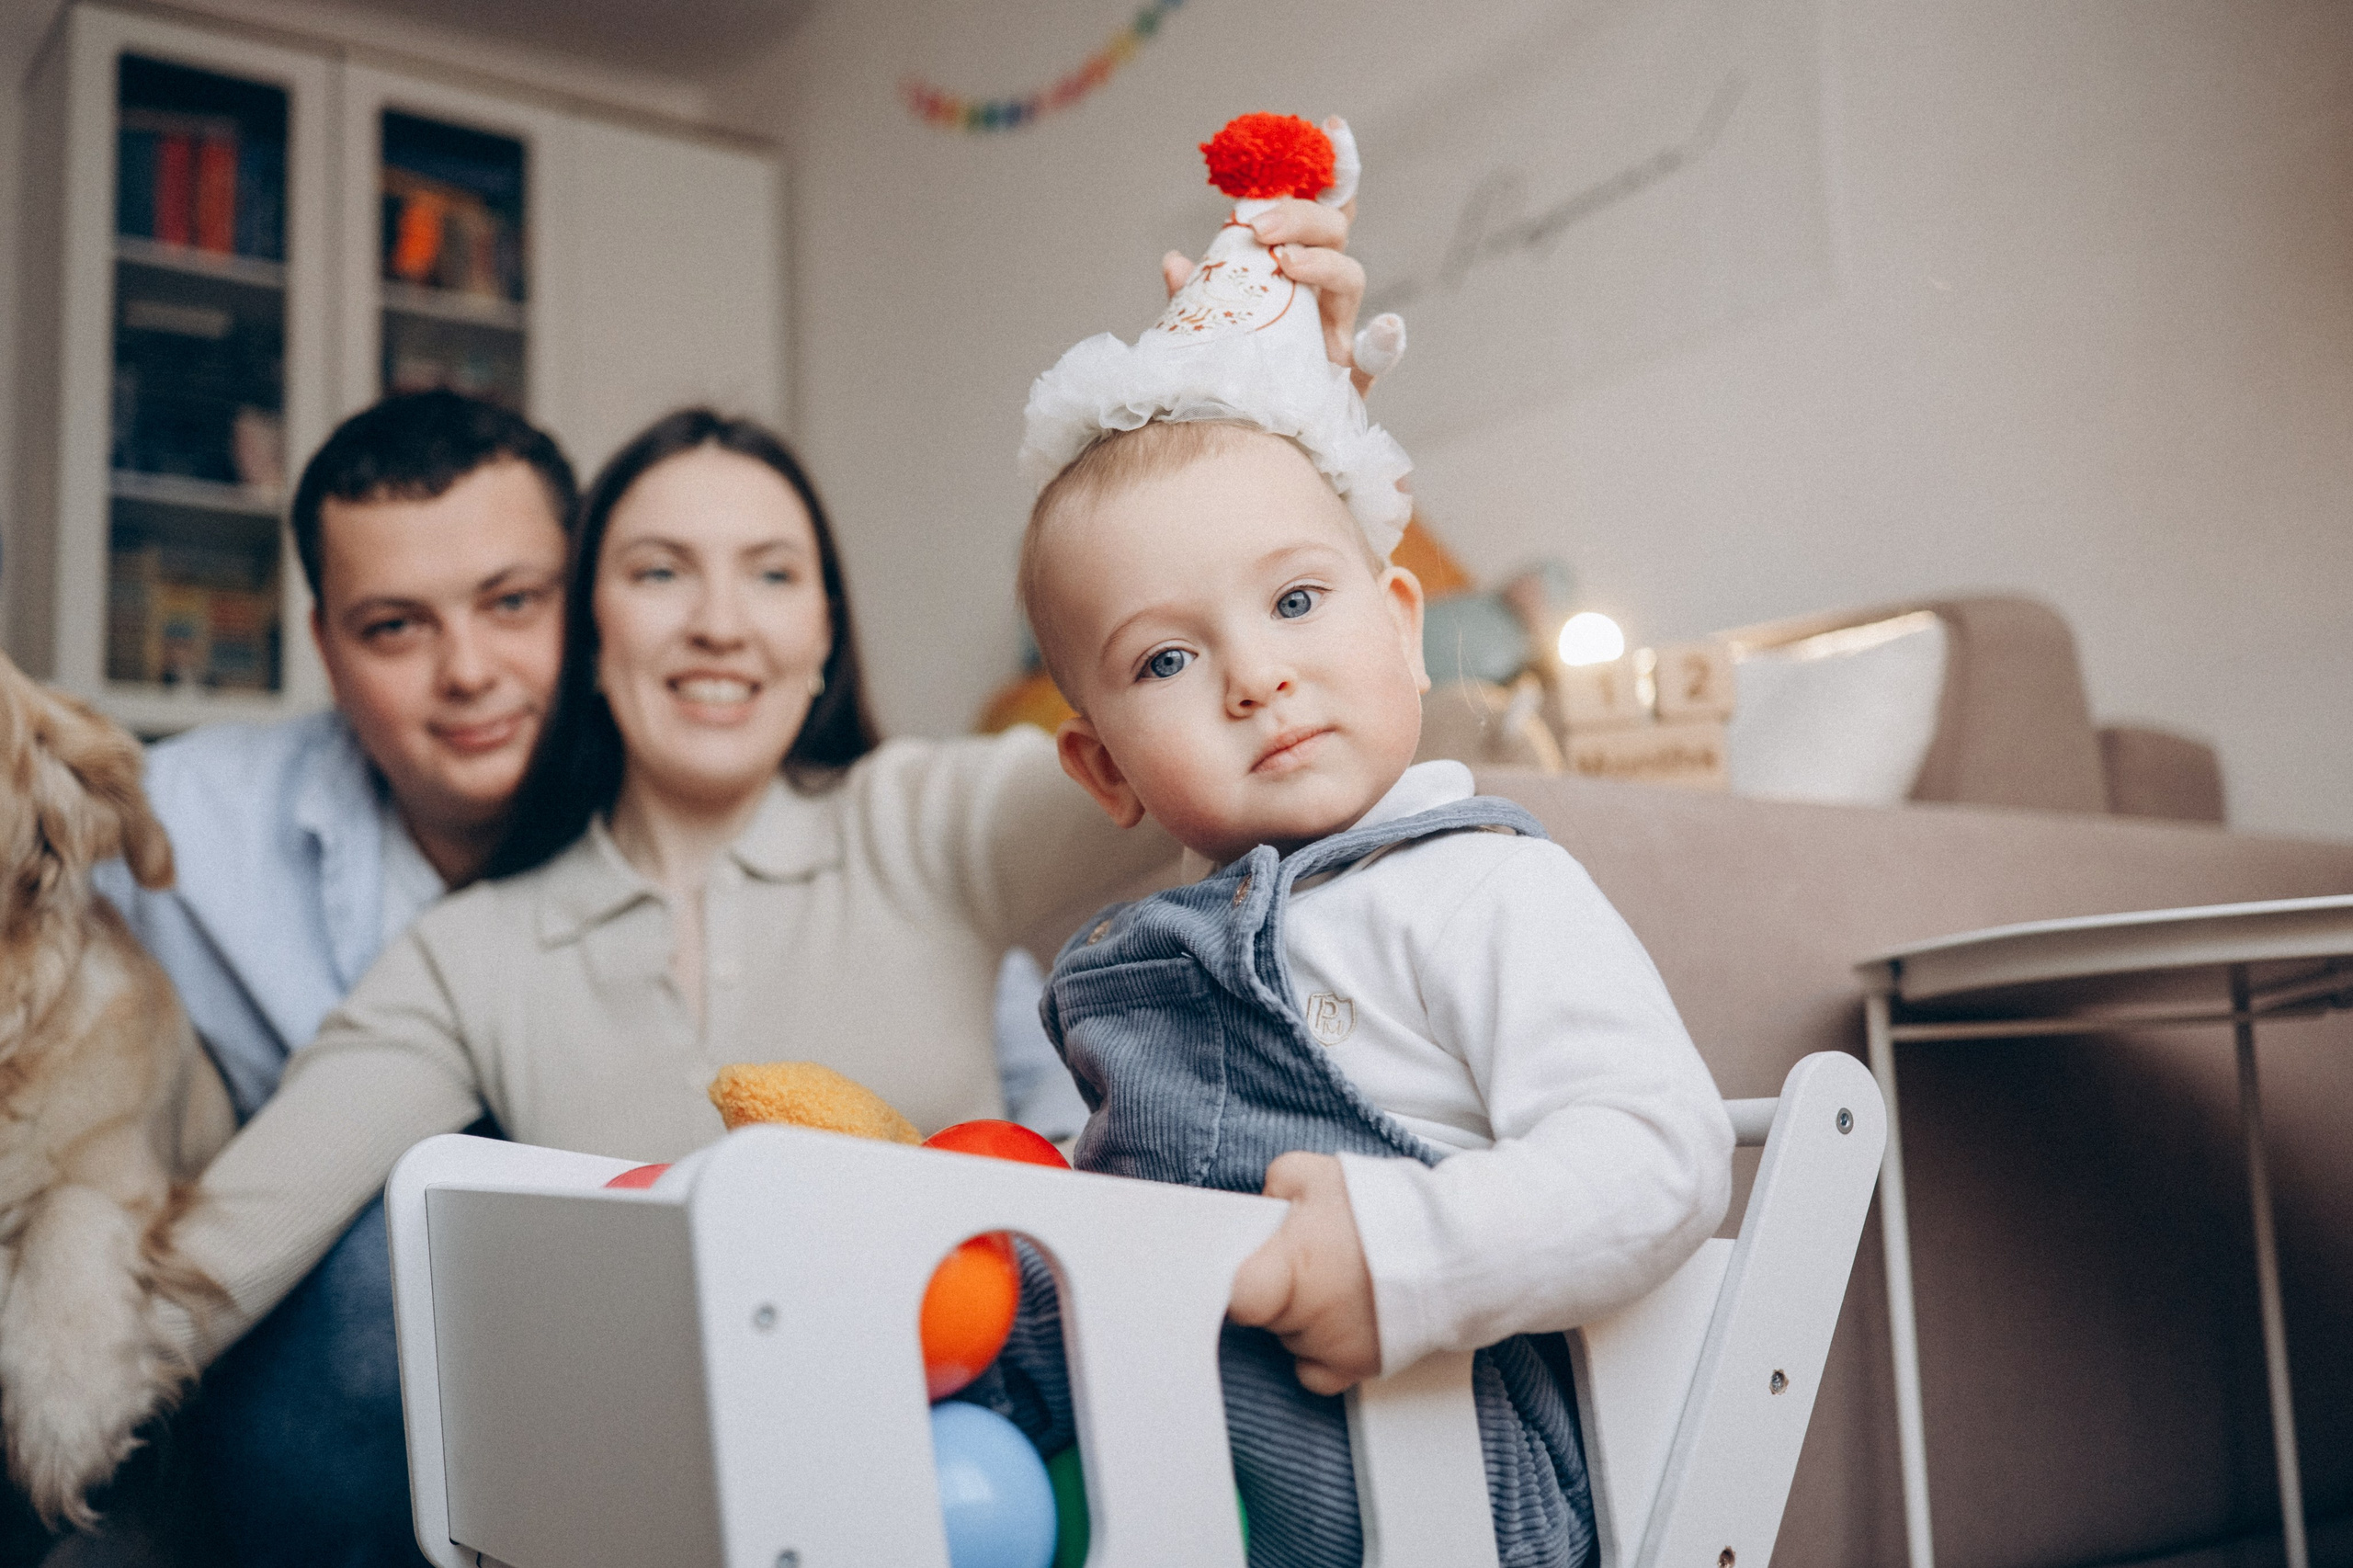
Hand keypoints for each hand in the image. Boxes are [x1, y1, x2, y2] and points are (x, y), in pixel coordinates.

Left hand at [1162, 115, 1375, 394]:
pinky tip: (1388, 328)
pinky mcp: (1349, 379)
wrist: (1242, 437)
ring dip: (1317, 260)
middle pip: (1332, 231)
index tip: (1331, 125)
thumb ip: (1198, 295)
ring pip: (1348, 275)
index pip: (1320, 210)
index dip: (1332, 168)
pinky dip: (1386, 343)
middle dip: (1297, 216)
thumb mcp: (1205, 327)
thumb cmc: (1228, 372)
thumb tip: (1174, 261)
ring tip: (1282, 262)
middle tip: (1254, 224)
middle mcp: (1324, 293)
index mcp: (1298, 268)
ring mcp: (1339, 331)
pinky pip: (1377, 357)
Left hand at [1227, 1152, 1380, 1394]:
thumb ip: (1275, 1189)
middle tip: (1307, 1262)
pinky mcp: (1359, 1368)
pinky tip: (1337, 1323)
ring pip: (1291, 1341)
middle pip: (1265, 1317)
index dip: (1234, 1285)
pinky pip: (1316, 1374)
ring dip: (1302, 1319)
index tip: (1244, 1273)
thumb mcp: (1315, 1174)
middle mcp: (1310, 1315)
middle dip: (1277, 1290)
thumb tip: (1260, 1209)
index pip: (1237, 1297)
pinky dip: (1320, 1355)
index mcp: (1292, 1267)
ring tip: (1336, 1283)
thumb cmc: (1383, 1208)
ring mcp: (1334, 1346)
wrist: (1451, 1246)